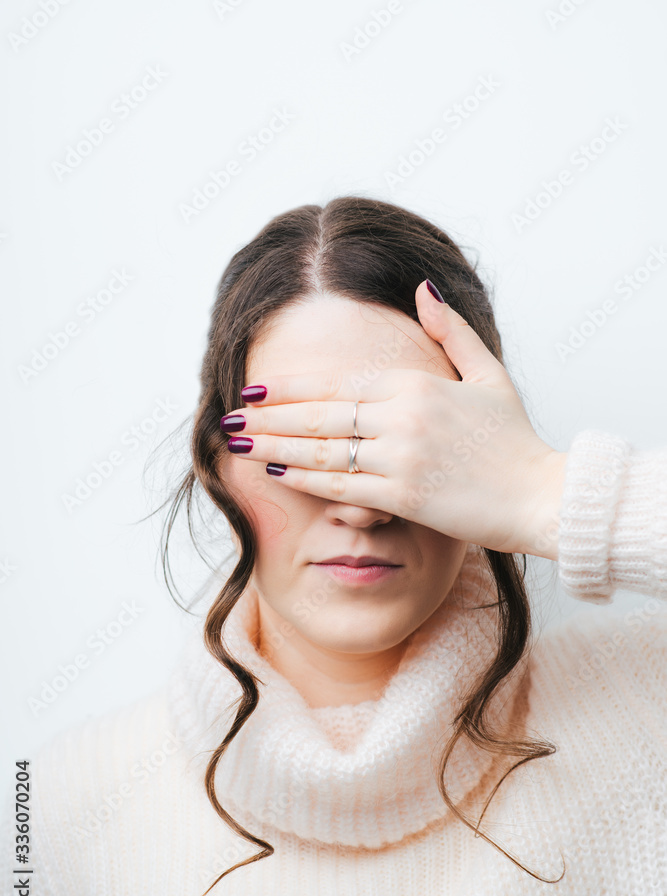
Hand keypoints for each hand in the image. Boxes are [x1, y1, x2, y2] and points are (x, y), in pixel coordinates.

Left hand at [220, 280, 567, 557]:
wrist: (541, 495)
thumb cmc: (515, 439)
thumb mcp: (489, 374)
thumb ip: (450, 332)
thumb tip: (422, 289)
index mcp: (415, 384)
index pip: (335, 383)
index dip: (288, 386)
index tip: (252, 387)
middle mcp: (401, 418)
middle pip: (318, 416)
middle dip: (268, 417)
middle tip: (229, 418)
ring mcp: (400, 458)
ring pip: (321, 451)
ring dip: (274, 447)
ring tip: (238, 444)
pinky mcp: (403, 497)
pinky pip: (341, 487)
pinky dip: (305, 479)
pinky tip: (277, 473)